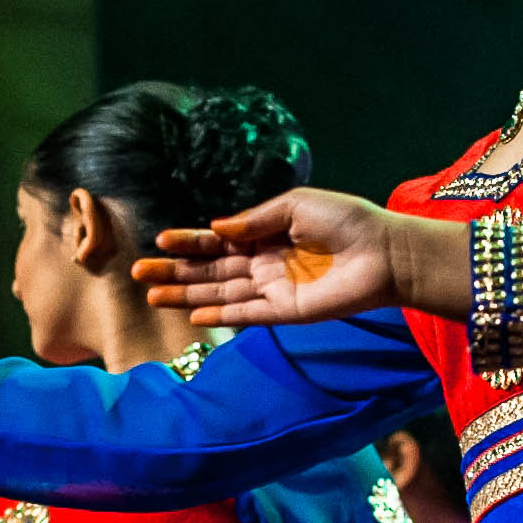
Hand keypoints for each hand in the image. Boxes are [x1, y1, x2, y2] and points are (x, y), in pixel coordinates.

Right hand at [135, 190, 465, 327]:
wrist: (384, 253)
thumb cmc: (347, 221)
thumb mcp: (296, 206)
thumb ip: (254, 219)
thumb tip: (217, 228)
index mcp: (266, 234)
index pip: (218, 241)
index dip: (189, 241)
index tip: (159, 241)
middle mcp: (264, 263)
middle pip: (210, 271)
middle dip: (175, 271)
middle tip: (138, 273)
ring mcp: (272, 289)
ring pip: (220, 293)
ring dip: (186, 295)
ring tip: (152, 295)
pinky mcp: (285, 312)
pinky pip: (246, 315)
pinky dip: (221, 316)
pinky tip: (194, 316)